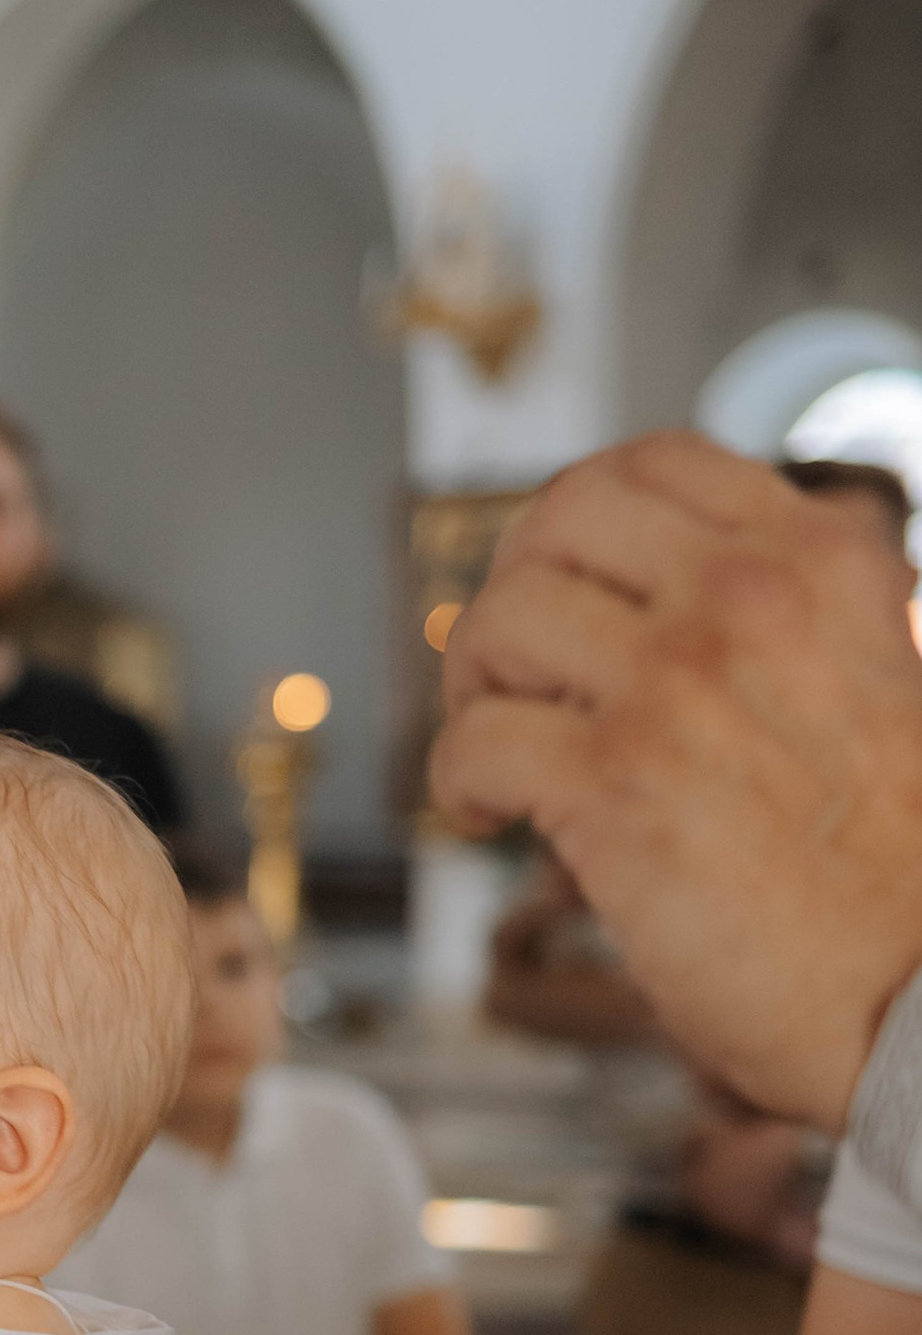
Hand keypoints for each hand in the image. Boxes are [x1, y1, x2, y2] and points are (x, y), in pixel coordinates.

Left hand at [431, 436, 921, 1126]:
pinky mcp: (612, 787)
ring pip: (499, 621)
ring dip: (476, 686)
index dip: (577, 521)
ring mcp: (673, 687)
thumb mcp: (892, 675)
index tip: (564, 580)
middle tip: (512, 664)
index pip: (653, 465)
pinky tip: (489, 817)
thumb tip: (696, 594)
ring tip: (502, 743)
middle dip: (513, 585)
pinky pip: (473, 742)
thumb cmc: (909, 869)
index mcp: (821, 561)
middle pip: (555, 522)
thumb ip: (809, 618)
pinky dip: (458, 781)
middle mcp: (744, 600)